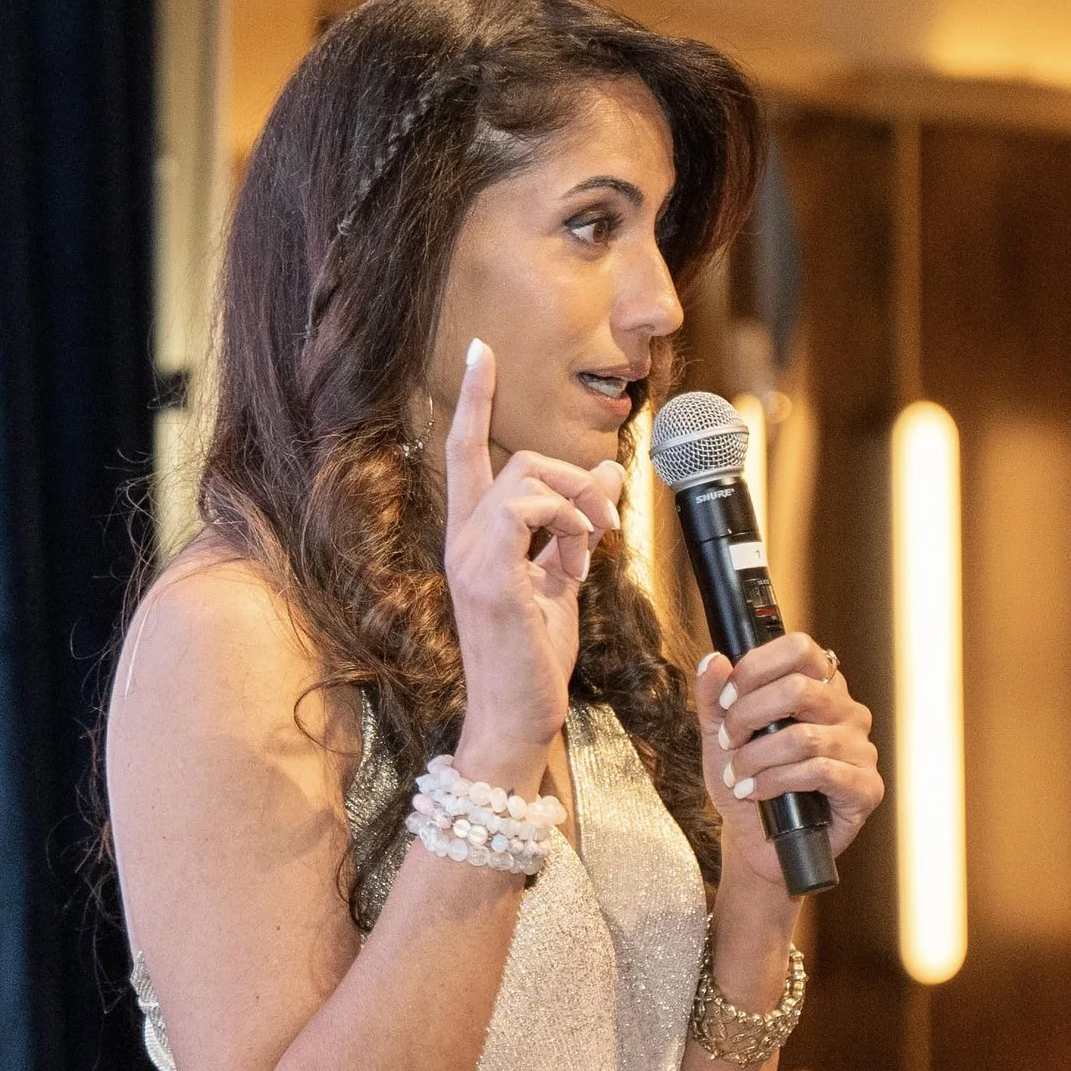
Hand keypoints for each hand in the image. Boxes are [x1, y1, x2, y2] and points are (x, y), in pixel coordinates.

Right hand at [444, 339, 623, 778]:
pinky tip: (577, 562)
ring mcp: (470, 556)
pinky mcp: (489, 575)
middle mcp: (462, 540)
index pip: (467, 453)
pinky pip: (528, 508)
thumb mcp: (562, 581)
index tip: (482, 351)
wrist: (517, 719)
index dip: (476, 401)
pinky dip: (566, 524)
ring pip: (527, 476)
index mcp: (475, 539)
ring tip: (593, 550)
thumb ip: (577, 528)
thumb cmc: (532, 661)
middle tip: (605, 527)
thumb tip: (608, 474)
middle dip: (574, 478)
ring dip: (578, 505)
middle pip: (516, 459)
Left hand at [693, 633, 882, 894]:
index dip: (756, 667)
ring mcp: (861, 749)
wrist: (758, 841)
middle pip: (799, 688)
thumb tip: (714, 660)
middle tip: (728, 741)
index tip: (727, 698)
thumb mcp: (719, 736)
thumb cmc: (746, 782)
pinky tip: (755, 793)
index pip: (800, 648)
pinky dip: (775, 782)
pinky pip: (820, 772)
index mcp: (819, 686)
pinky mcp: (866, 788)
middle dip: (749, 715)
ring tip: (736, 776)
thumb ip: (713, 697)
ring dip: (756, 758)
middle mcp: (847, 711)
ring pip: (804, 737)